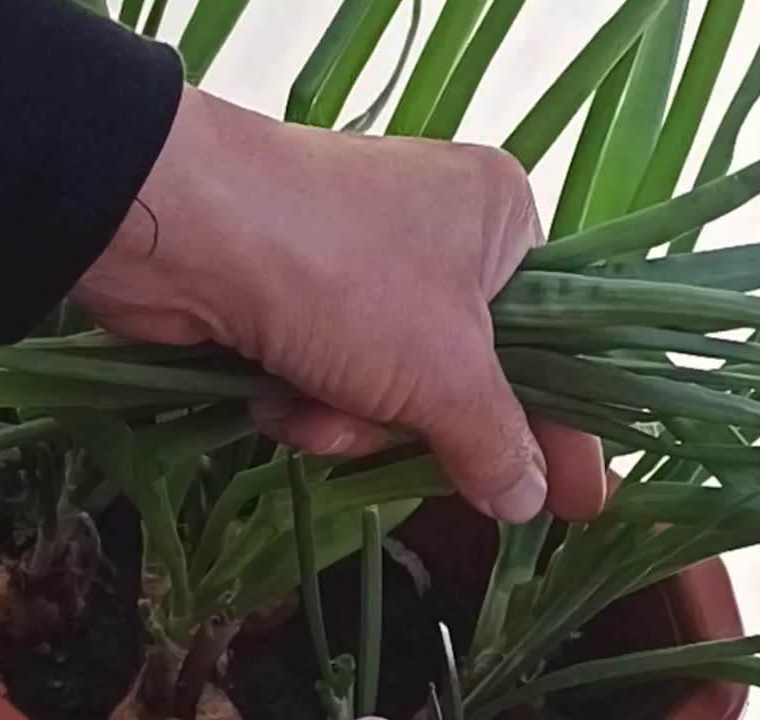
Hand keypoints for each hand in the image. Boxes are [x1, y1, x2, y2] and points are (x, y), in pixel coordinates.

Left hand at [72, 87, 605, 522]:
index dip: (563, 428)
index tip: (581, 498)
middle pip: (465, 376)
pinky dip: (307, 400)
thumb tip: (531, 498)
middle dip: (418, 422)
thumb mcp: (443, 369)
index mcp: (500, 219)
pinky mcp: (299, 295)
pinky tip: (274, 395)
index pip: (554, 342)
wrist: (178, 230)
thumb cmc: (341, 277)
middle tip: (402, 443)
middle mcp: (438, 233)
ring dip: (351, 419)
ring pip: (391, 390)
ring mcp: (363, 264)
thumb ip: (496, 441)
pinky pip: (332, 379)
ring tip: (315, 407)